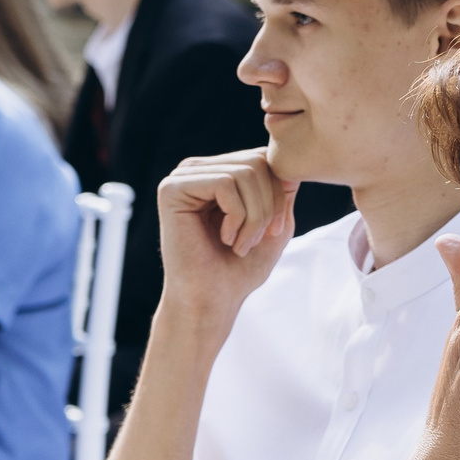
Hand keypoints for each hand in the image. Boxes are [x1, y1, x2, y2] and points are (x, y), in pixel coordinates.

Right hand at [152, 150, 296, 328]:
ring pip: (244, 172)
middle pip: (257, 161)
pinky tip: (226, 239)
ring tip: (241, 244)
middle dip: (269, 205)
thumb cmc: (240, 268)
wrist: (211, 301)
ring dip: (255, 215)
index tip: (277, 231)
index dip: (281, 192)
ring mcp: (183, 176)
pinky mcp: (172, 188)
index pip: (265, 158)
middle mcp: (199, 169)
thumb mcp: (276, 223)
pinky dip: (237, 216)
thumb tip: (287, 158)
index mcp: (220, 172)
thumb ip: (283, 189)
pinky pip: (225, 184)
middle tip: (257, 240)